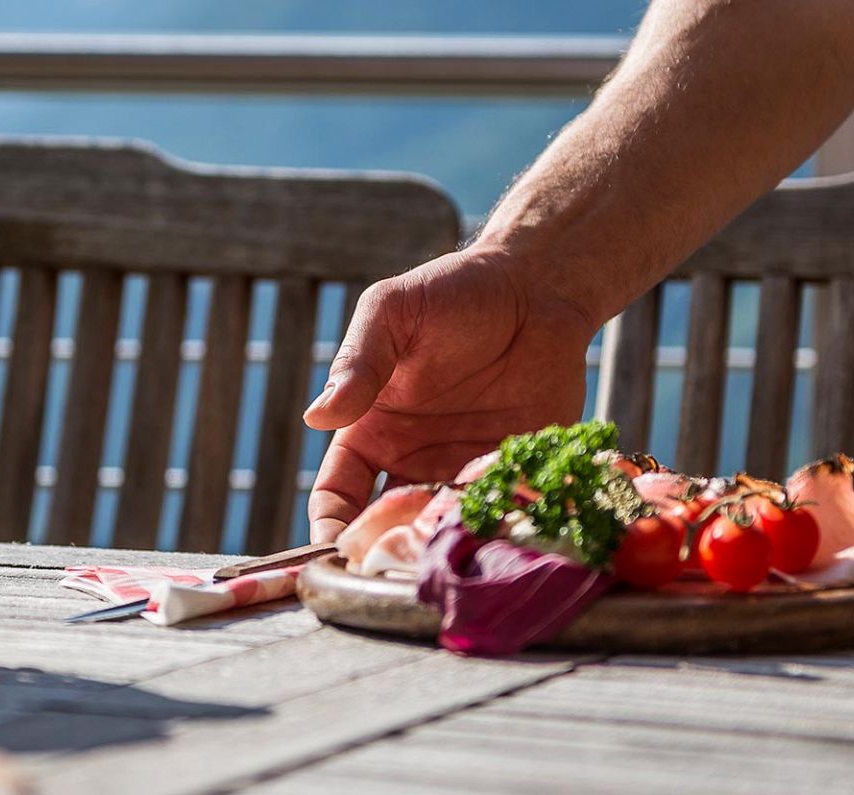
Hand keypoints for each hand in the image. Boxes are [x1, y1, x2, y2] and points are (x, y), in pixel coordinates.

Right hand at [303, 245, 599, 541]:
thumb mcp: (392, 313)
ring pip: (442, 533)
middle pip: (386, 530)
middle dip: (386, 554)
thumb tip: (317, 416)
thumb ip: (358, 362)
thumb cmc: (452, 293)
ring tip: (449, 552)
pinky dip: (496, 532)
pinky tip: (500, 533)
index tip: (338, 546)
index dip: (330, 526)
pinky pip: (501, 518)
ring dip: (441, 549)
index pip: (335, 496)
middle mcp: (413, 463)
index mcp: (371, 433)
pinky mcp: (516, 477)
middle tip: (399, 565)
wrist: (536, 288)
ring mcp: (464, 474)